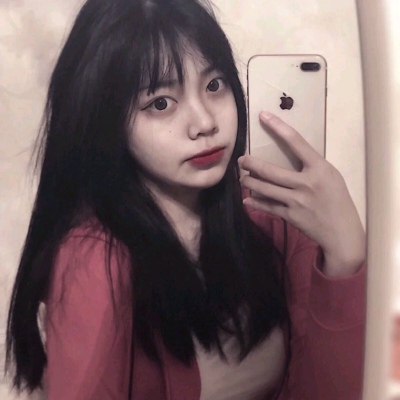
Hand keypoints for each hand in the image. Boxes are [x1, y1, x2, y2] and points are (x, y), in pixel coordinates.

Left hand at [239, 111, 364, 276]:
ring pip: (264, 188)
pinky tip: (246, 199)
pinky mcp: (290, 216)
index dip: (278, 127)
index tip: (263, 116)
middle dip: (251, 164)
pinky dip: (255, 202)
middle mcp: (305, 183)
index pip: (296, 142)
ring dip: (248, 182)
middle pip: (270, 170)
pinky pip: (267, 207)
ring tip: (241, 177)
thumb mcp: (330, 176)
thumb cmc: (338, 199)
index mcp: (319, 168)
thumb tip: (288, 156)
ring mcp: (296, 201)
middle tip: (240, 160)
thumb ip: (310, 165)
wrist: (342, 231)